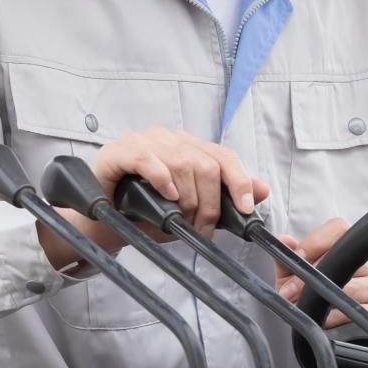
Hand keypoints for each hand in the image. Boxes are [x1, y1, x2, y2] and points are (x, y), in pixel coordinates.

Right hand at [37, 128, 268, 268]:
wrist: (105, 222)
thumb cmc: (146, 213)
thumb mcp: (191, 209)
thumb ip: (224, 198)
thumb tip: (263, 189)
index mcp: (188, 147)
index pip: (223, 156)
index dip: (239, 182)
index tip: (245, 210)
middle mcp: (169, 139)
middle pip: (204, 163)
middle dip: (209, 203)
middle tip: (201, 229)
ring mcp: (143, 141)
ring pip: (180, 162)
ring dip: (186, 199)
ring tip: (180, 221)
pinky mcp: (119, 152)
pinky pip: (146, 158)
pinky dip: (161, 178)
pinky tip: (166, 195)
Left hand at [272, 217, 367, 327]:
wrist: (343, 326)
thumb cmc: (319, 294)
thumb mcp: (299, 276)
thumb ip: (289, 258)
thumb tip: (283, 240)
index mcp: (353, 248)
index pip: (338, 229)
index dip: (313, 243)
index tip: (296, 259)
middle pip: (338, 262)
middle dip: (307, 279)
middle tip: (287, 292)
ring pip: (344, 289)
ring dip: (317, 300)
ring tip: (301, 305)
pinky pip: (350, 313)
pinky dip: (329, 319)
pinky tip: (320, 319)